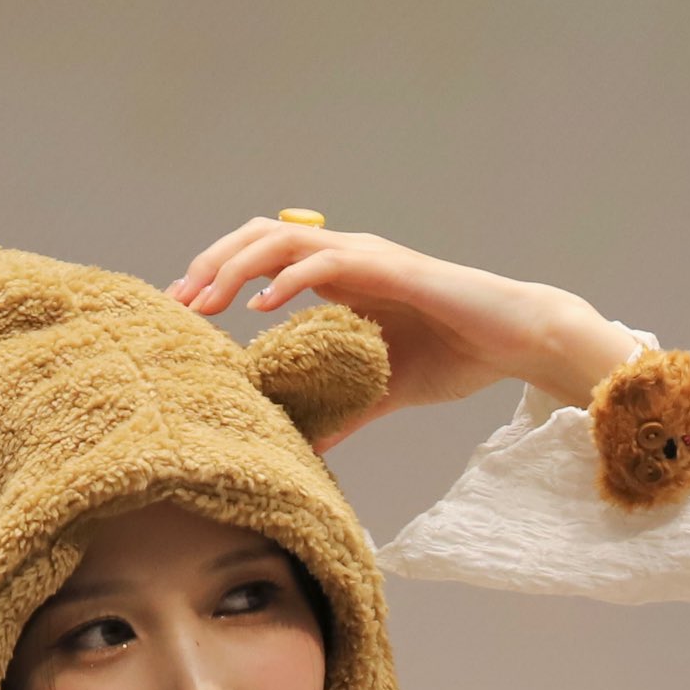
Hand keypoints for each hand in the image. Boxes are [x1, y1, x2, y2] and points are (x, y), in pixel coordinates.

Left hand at [168, 218, 641, 444]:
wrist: (513, 340)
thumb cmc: (454, 356)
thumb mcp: (379, 392)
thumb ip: (339, 412)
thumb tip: (306, 450)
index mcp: (338, 278)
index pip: (262, 260)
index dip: (218, 277)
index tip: (182, 314)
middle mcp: (347, 257)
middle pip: (259, 239)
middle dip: (211, 265)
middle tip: (176, 303)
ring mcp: (368, 257)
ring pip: (283, 241)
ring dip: (236, 266)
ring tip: (204, 300)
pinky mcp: (391, 268)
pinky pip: (329, 262)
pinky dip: (290, 279)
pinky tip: (262, 306)